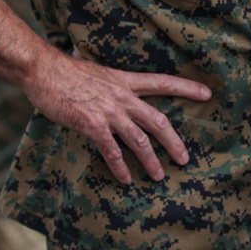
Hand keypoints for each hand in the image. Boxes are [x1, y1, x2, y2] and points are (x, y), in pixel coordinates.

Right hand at [24, 52, 210, 184]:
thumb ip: (106, 79)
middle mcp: (123, 97)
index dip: (187, 88)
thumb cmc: (64, 69)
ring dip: (151, 161)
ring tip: (158, 176)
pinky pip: (112, 151)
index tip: (208, 94)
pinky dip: (121, 167)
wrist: (42, 70)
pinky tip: (126, 179)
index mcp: (126, 80)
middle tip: (185, 159)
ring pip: (139, 141)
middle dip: (174, 142)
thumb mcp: (94, 70)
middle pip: (158, 121)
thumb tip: (102, 75)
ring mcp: (109, 112)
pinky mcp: (93, 125)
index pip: (163, 82)